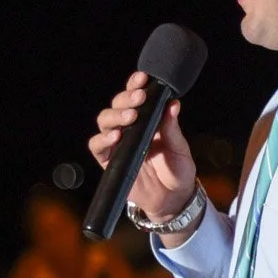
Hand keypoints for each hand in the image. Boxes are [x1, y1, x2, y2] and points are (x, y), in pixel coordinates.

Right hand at [89, 72, 196, 219]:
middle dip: (126, 99)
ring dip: (115, 115)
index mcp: (148, 120)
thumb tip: (173, 104)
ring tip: (130, 117)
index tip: (143, 78)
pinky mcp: (109, 161)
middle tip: (139, 98)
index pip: (136, 97)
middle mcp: (130, 128)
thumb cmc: (178, 170)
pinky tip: (116, 136)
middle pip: (117, 105)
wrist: (173, 199)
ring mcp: (118, 143)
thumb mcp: (180, 149)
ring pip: (105, 121)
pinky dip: (103, 139)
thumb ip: (173, 129)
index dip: (135, 85)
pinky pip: (98, 147)